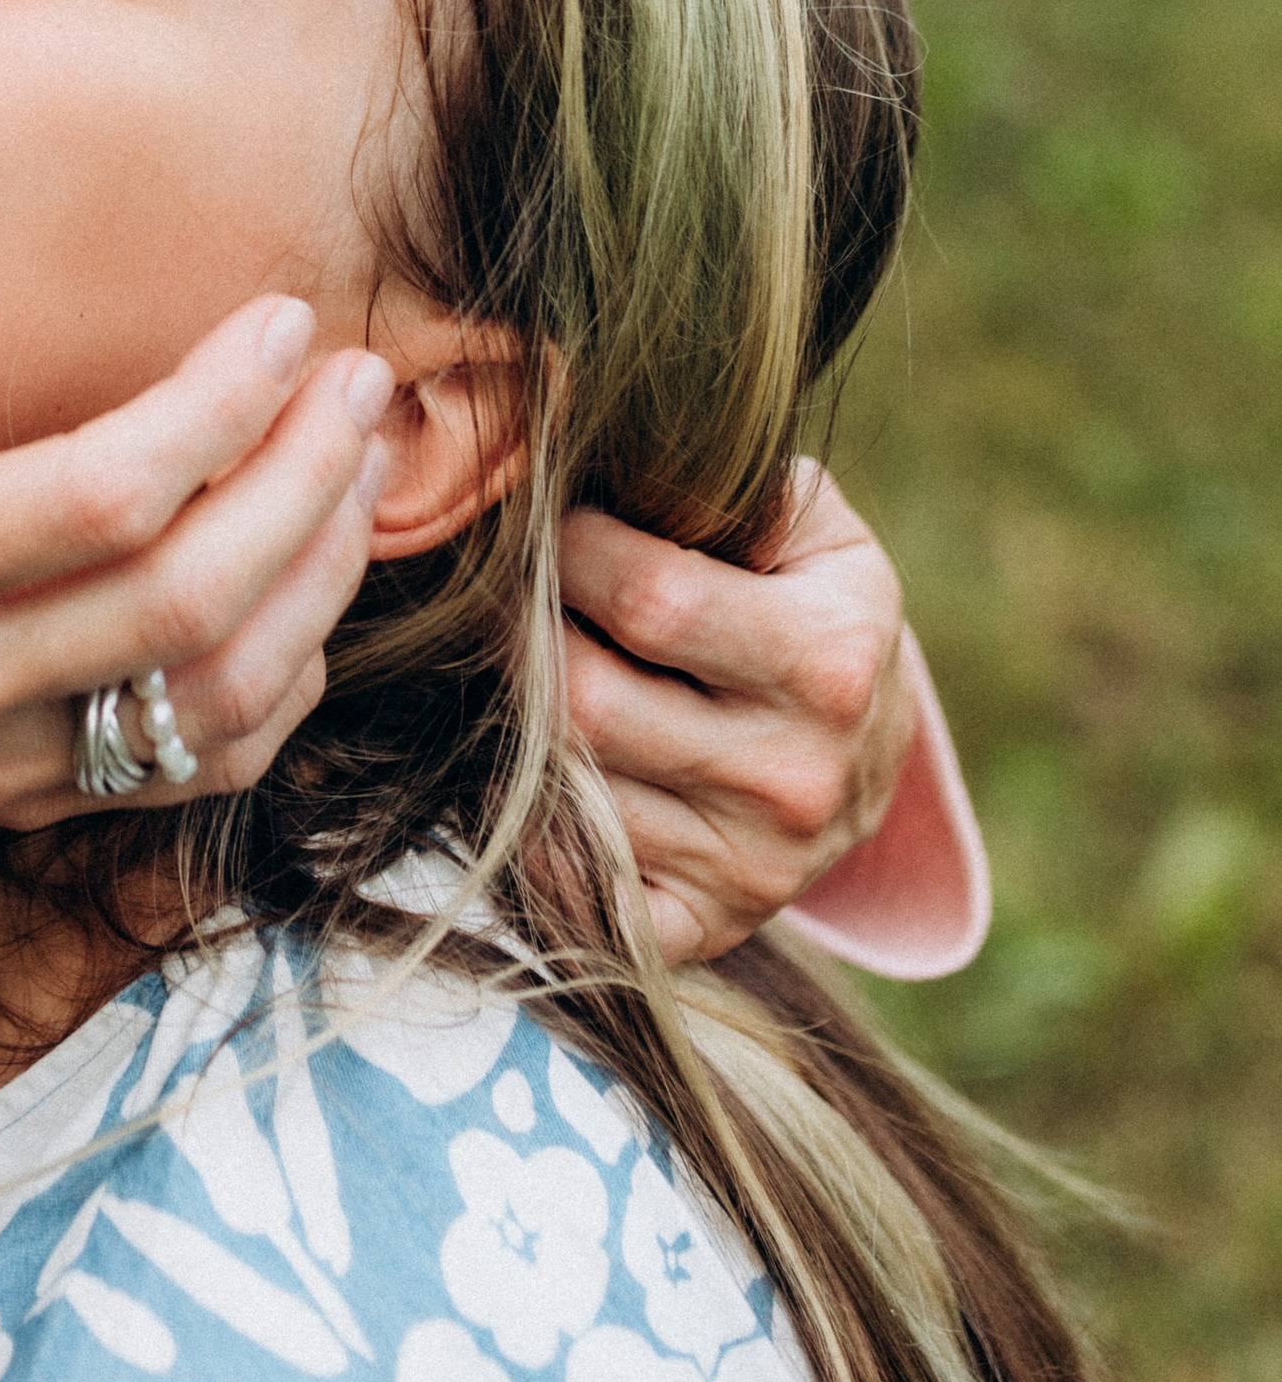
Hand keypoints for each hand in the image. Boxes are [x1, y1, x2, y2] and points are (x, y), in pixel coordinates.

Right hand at [0, 295, 388, 1043]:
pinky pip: (208, 764)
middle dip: (302, 479)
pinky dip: (293, 670)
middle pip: (185, 600)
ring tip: (362, 458)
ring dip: (321, 573)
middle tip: (362, 380)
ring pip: (220, 695)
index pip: (95, 499)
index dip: (213, 409)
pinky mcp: (35, 804)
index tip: (281, 322)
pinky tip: (313, 569)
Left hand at [559, 460, 914, 965]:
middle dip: (525, 635)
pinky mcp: (708, 927)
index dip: (570, 549)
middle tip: (507, 596)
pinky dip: (542, 834)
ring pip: (572, 787)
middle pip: (590, 701)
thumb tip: (608, 454)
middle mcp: (794, 778)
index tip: (548, 522)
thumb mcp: (813, 529)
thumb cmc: (817, 610)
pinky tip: (551, 772)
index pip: (647, 598)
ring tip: (526, 668)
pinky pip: (580, 888)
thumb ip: (728, 485)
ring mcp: (751, 868)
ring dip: (523, 722)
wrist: (873, 759)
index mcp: (826, 662)